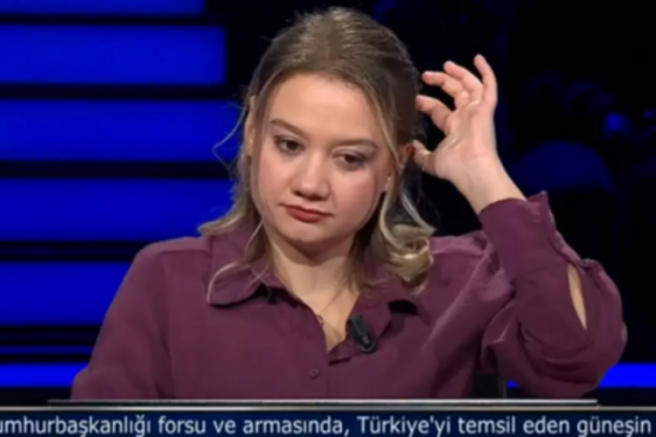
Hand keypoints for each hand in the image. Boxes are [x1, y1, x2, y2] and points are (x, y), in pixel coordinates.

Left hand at [413, 55, 524, 211]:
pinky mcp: (486, 108)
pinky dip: (486, 71)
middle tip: (426, 75)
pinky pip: (489, 86)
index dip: (427, 103)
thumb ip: (420, 154)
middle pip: (454, 94)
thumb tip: (410, 147)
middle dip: (441, 82)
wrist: (472, 169)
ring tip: (447, 64)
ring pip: (470, 86)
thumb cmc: (454, 167)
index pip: (438, 110)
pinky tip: (478, 58)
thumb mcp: (430, 162)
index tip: (416, 98)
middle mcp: (465, 117)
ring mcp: (476, 111)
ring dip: (459, 73)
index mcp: (453, 128)